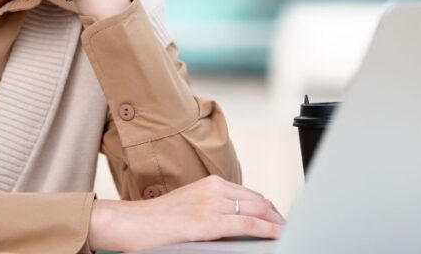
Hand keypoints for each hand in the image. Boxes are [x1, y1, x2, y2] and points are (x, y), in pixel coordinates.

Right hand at [87, 175, 284, 251]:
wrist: (131, 224)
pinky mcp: (208, 221)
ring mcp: (212, 203)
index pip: (251, 195)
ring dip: (277, 223)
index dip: (270, 210)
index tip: (279, 220)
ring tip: (287, 234)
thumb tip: (236, 223)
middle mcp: (214, 189)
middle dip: (278, 217)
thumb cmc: (156, 220)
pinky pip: (248, 224)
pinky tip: (277, 236)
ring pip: (259, 210)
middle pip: (260, 201)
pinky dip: (268, 230)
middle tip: (289, 230)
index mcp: (210, 183)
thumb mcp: (190, 207)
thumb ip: (213, 209)